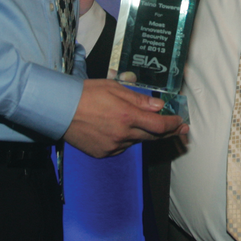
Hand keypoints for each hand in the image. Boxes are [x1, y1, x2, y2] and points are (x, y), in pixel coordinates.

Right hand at [63, 79, 187, 157]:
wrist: (59, 109)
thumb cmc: (86, 94)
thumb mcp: (114, 88)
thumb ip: (139, 99)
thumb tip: (159, 106)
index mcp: (127, 116)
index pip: (159, 126)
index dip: (174, 125)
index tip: (182, 122)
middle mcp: (122, 134)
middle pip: (152, 137)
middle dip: (168, 132)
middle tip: (180, 129)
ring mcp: (112, 146)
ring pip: (136, 141)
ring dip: (142, 133)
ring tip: (139, 122)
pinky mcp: (103, 153)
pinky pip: (121, 147)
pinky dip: (125, 138)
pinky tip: (118, 128)